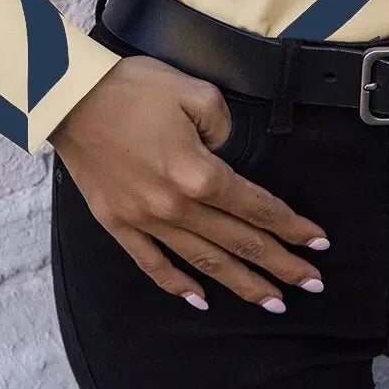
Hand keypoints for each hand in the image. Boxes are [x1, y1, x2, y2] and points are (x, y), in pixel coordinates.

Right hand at [49, 54, 329, 310]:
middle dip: (280, 264)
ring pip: (204, 261)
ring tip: (272, 301)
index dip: (291, 226)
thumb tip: (225, 152)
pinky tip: (200, 300)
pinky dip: (177, 285)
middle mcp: (176, 206)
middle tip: (312, 284)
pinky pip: (152, 264)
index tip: (318, 244)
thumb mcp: (194, 90)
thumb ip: (223, 124)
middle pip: (239, 241)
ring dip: (241, 283)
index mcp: (199, 172)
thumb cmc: (132, 87)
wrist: (69, 98)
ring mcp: (145, 220)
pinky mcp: (118, 224)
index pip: (257, 206)